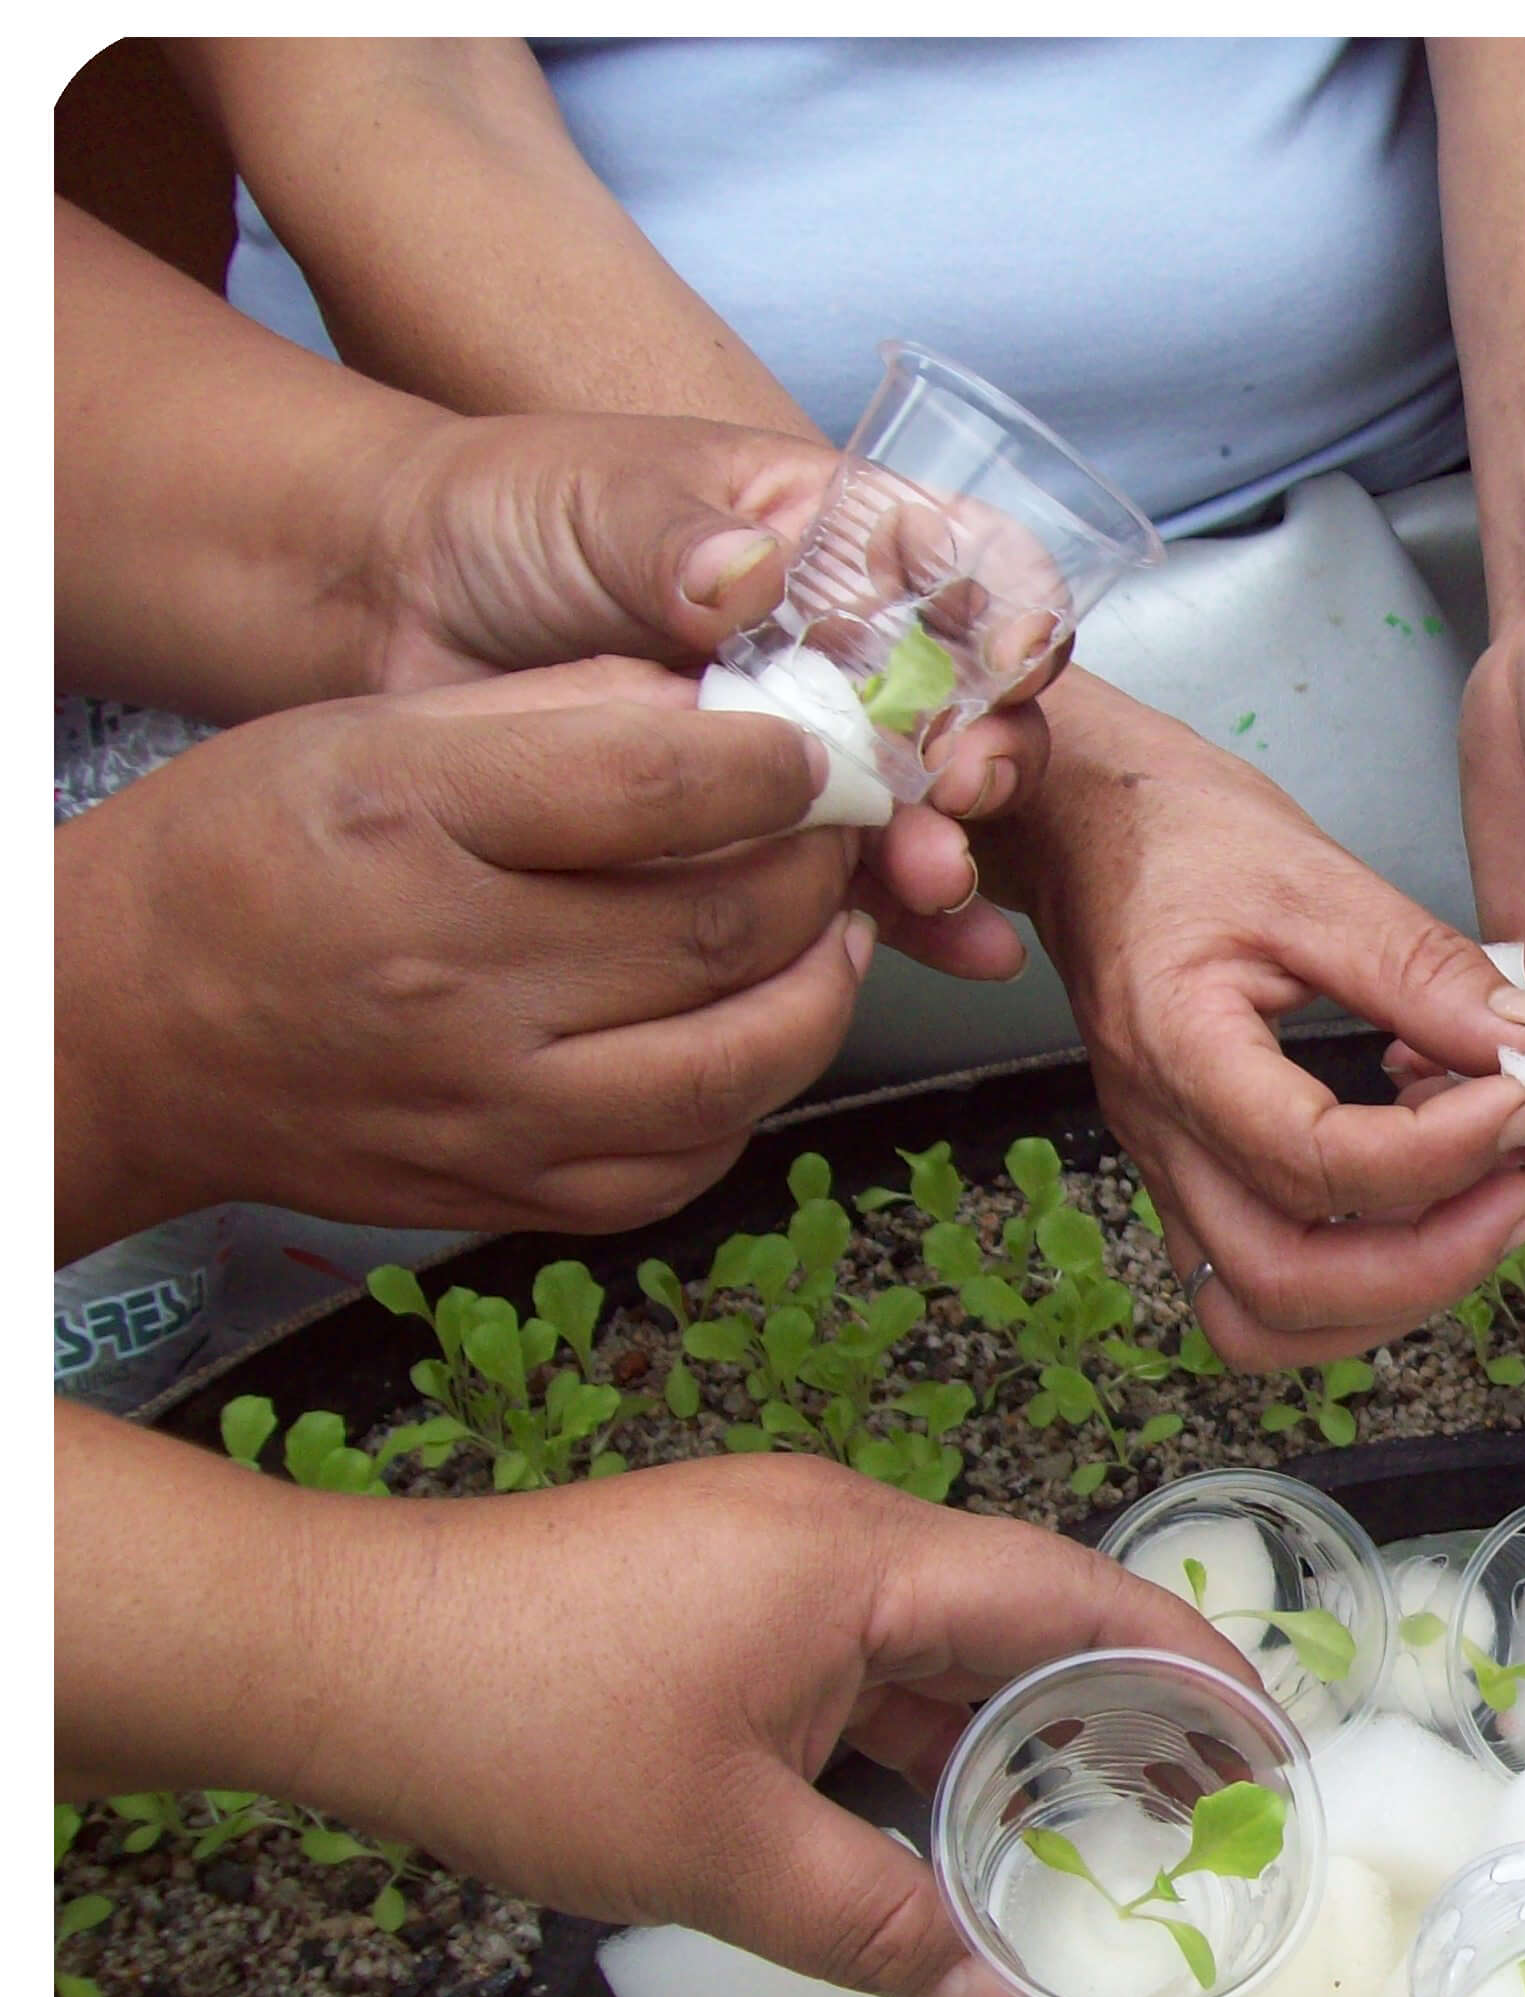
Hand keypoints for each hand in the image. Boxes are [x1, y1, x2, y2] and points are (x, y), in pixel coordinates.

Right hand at [56, 659, 871, 1256]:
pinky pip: (689, 1162)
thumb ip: (563, 712)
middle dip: (824, 873)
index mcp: (417, 826)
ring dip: (823, 991)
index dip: (784, 767)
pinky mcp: (508, 1194)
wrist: (117, 1030)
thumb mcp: (374, 730)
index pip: (662, 788)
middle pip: (729, 929)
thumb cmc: (247, 855)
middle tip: (843, 840)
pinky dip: (752, 1096)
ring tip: (832, 934)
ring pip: (743, 1063)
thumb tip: (730, 711)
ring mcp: (491, 1106)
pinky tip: (751, 1034)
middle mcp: (458, 979)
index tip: (819, 754)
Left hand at [288, 1454, 1250, 1996]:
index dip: (1189, 1666)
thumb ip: (879, 1922)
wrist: (334, 1647)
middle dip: (1130, 1698)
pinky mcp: (725, 1585)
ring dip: (1025, 1717)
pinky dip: (932, 1721)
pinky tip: (956, 1800)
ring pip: (945, 1633)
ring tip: (1115, 1808)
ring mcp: (776, 1550)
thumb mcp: (719, 1850)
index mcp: (864, 1554)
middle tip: (1220, 1791)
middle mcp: (840, 1525)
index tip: (1271, 1739)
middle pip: (1026, 1606)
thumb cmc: (523, 1725)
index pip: (1076, 1598)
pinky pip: (870, 1648)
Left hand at [369, 410, 1052, 976]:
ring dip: (947, 842)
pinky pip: (861, 878)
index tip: (1006, 657)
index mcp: (837, 536)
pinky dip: (918, 917)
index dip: (1009, 608)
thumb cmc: (511, 518)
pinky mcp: (765, 834)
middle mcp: (850, 644)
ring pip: (925, 800)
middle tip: (956, 784)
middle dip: (984, 747)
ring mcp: (813, 744)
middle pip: (971, 699)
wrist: (397, 608)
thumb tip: (747, 575)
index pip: (968, 565)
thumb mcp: (600, 498)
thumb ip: (678, 539)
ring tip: (933, 876)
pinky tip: (962, 946)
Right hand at [1017, 685, 1524, 1369]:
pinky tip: (1428, 1215)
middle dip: (1432, 1261)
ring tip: (1490, 1214)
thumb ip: (1423, 968)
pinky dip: (1353, 1288)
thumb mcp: (1314, 874)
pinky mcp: (1193, 1179)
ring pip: (1267, 1315)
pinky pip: (1258, 1290)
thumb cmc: (1182, 835)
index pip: (1316, 1161)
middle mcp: (1162, 1137)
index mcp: (1179, 1050)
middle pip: (1285, 1281)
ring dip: (1394, 1295)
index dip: (1444, 1152)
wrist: (1086, 827)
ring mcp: (1171, 1171)